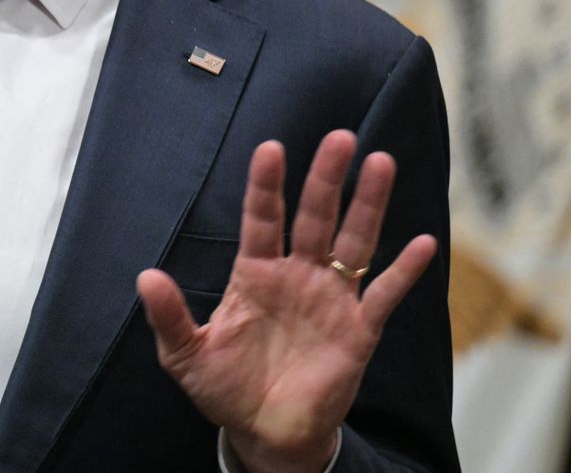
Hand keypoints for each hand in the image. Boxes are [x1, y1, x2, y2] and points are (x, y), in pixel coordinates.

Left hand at [135, 130, 437, 472]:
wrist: (265, 433)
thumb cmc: (225, 389)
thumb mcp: (186, 355)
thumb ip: (169, 316)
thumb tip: (146, 276)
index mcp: (254, 274)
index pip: (262, 219)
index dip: (266, 185)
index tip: (271, 149)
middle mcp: (296, 276)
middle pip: (314, 216)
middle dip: (326, 178)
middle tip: (340, 138)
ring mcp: (330, 299)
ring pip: (354, 241)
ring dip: (368, 205)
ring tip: (380, 163)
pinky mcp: (358, 331)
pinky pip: (384, 294)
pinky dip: (404, 271)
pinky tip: (424, 243)